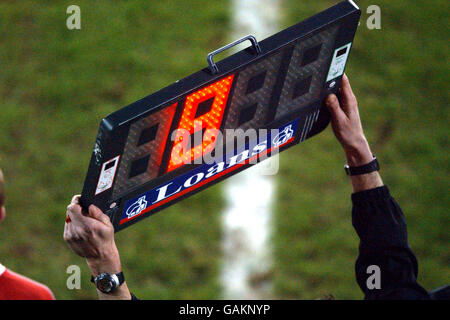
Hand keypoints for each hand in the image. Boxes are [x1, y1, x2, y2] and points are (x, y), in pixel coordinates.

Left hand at [63, 195, 120, 275]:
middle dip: (77, 208)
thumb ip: (98, 214)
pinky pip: (68, 225)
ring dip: (75, 216)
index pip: (72, 207)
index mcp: (86, 225)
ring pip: (68, 218)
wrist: (99, 257)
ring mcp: (70, 235)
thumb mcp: (108, 225)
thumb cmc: (105, 239)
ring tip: (85, 221)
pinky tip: (82, 228)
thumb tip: (90, 206)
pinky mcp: (67, 239)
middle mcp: (76, 230)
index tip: (81, 200)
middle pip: (69, 211)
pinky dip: (73, 223)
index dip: (76, 201)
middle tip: (85, 211)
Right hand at [325, 74, 382, 191]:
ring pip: (336, 89)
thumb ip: (334, 107)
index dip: (337, 70)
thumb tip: (329, 94)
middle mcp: (349, 99)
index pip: (343, 80)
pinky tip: (321, 94)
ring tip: (318, 79)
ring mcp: (346, 103)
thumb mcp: (339, 121)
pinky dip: (329, 93)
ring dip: (328, 85)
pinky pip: (334, 96)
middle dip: (330, 75)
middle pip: (338, 82)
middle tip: (319, 68)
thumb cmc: (348, 133)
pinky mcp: (342, 107)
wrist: (354, 143)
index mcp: (349, 100)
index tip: (330, 61)